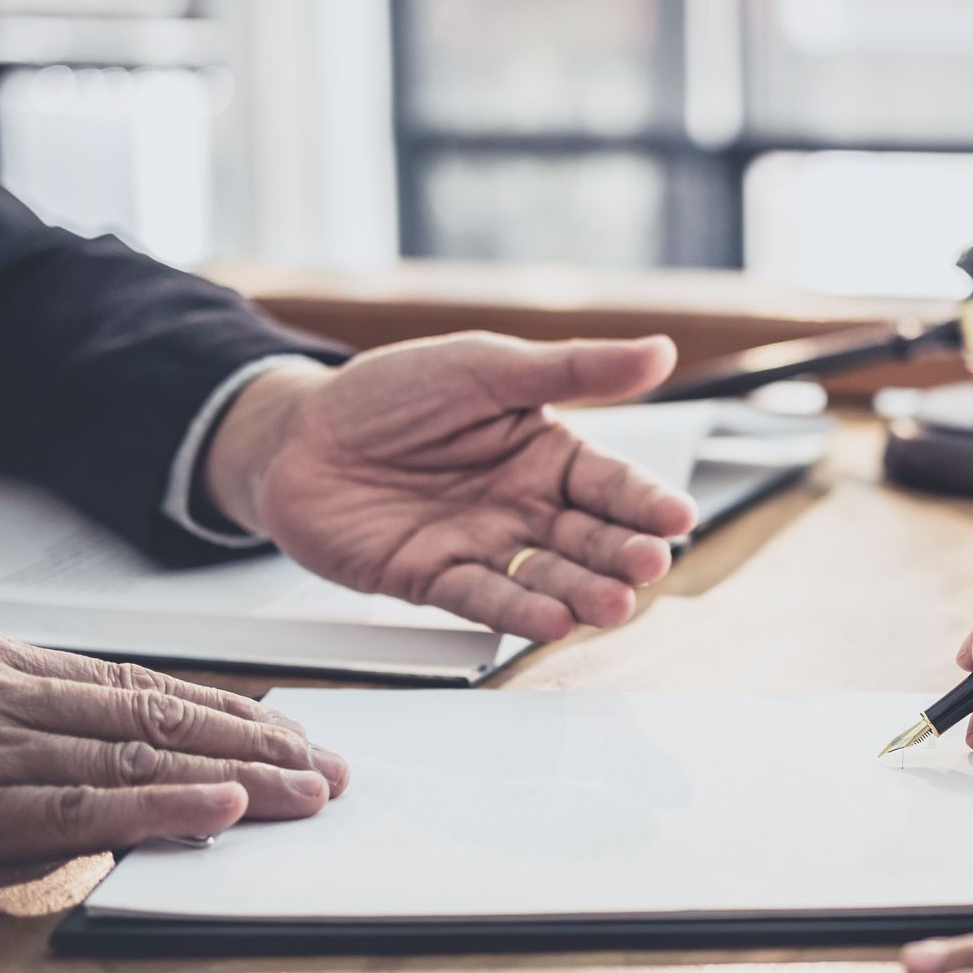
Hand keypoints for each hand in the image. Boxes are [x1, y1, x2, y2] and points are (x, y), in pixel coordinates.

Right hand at [0, 625, 348, 897]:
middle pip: (157, 712)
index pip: (141, 684)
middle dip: (258, 740)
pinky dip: (158, 808)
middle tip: (330, 766)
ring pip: (135, 755)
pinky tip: (223, 808)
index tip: (293, 731)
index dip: (228, 710)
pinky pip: (74, 809)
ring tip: (307, 791)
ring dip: (237, 775)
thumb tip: (125, 761)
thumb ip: (21, 727)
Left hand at [200, 332, 699, 641]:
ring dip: (583, 593)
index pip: (613, 482)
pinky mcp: (433, 580)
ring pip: (547, 577)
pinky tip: (550, 619)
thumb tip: (658, 352)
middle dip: (624, 554)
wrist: (295, 434)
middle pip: (590, 538)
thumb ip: (574, 369)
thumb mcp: (487, 366)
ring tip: (611, 603)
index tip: (677, 515)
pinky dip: (517, 611)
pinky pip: (482, 598)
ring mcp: (482, 546)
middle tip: (649, 564)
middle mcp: (525, 507)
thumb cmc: (390, 393)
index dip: (646, 500)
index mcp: (547, 454)